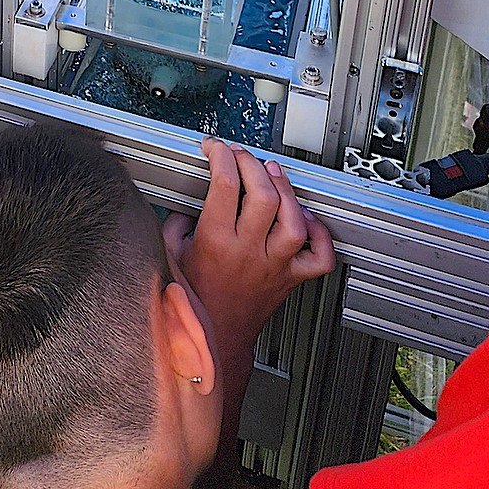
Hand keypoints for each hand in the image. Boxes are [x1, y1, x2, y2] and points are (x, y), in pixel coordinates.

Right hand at [162, 139, 334, 347]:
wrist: (213, 340)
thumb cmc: (192, 299)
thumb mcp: (169, 253)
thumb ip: (175, 221)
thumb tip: (184, 199)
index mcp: (215, 242)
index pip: (224, 184)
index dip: (220, 156)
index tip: (214, 149)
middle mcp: (248, 252)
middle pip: (262, 195)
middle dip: (251, 164)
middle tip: (242, 156)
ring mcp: (274, 266)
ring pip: (293, 222)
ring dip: (286, 191)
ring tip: (273, 173)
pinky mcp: (290, 279)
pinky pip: (319, 257)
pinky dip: (319, 234)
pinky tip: (305, 219)